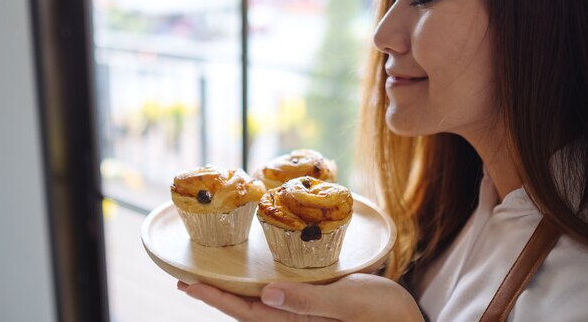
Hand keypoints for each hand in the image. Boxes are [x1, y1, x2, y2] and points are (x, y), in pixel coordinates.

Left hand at [177, 273, 424, 321]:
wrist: (406, 320)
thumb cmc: (382, 313)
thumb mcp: (348, 302)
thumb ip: (308, 302)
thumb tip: (267, 295)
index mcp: (297, 321)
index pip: (246, 312)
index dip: (215, 298)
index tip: (188, 284)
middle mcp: (295, 320)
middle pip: (246, 310)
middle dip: (216, 296)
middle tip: (189, 280)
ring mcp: (304, 315)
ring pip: (259, 305)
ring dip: (234, 291)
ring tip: (213, 277)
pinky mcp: (314, 305)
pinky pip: (278, 297)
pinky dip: (259, 286)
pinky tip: (257, 276)